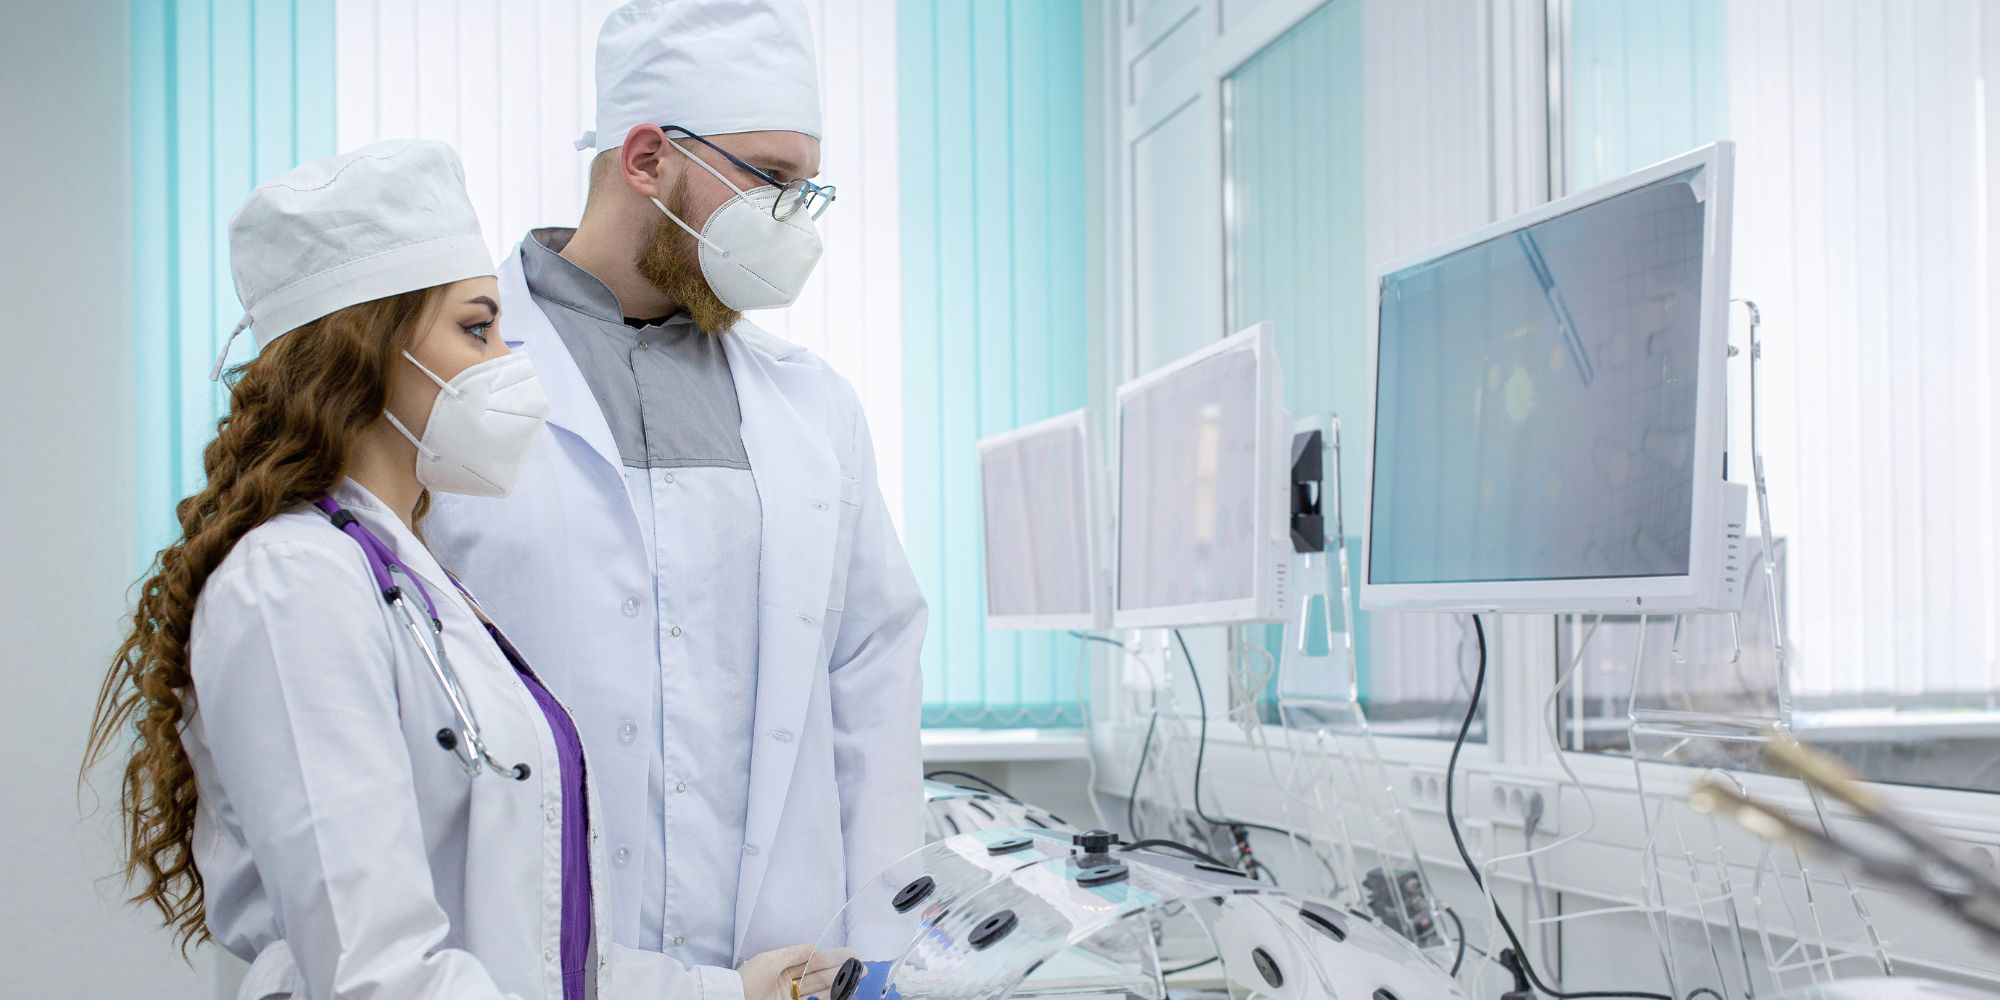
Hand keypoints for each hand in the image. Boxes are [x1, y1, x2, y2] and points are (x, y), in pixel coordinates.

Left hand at [738, 944, 857, 999]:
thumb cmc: (748, 981)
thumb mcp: (769, 961)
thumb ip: (793, 953)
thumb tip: (813, 946)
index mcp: (782, 967)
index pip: (812, 960)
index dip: (832, 957)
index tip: (850, 954)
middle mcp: (789, 982)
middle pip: (820, 975)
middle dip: (840, 970)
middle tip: (861, 968)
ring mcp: (791, 997)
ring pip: (820, 989)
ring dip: (838, 984)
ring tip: (856, 979)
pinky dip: (829, 997)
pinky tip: (842, 993)